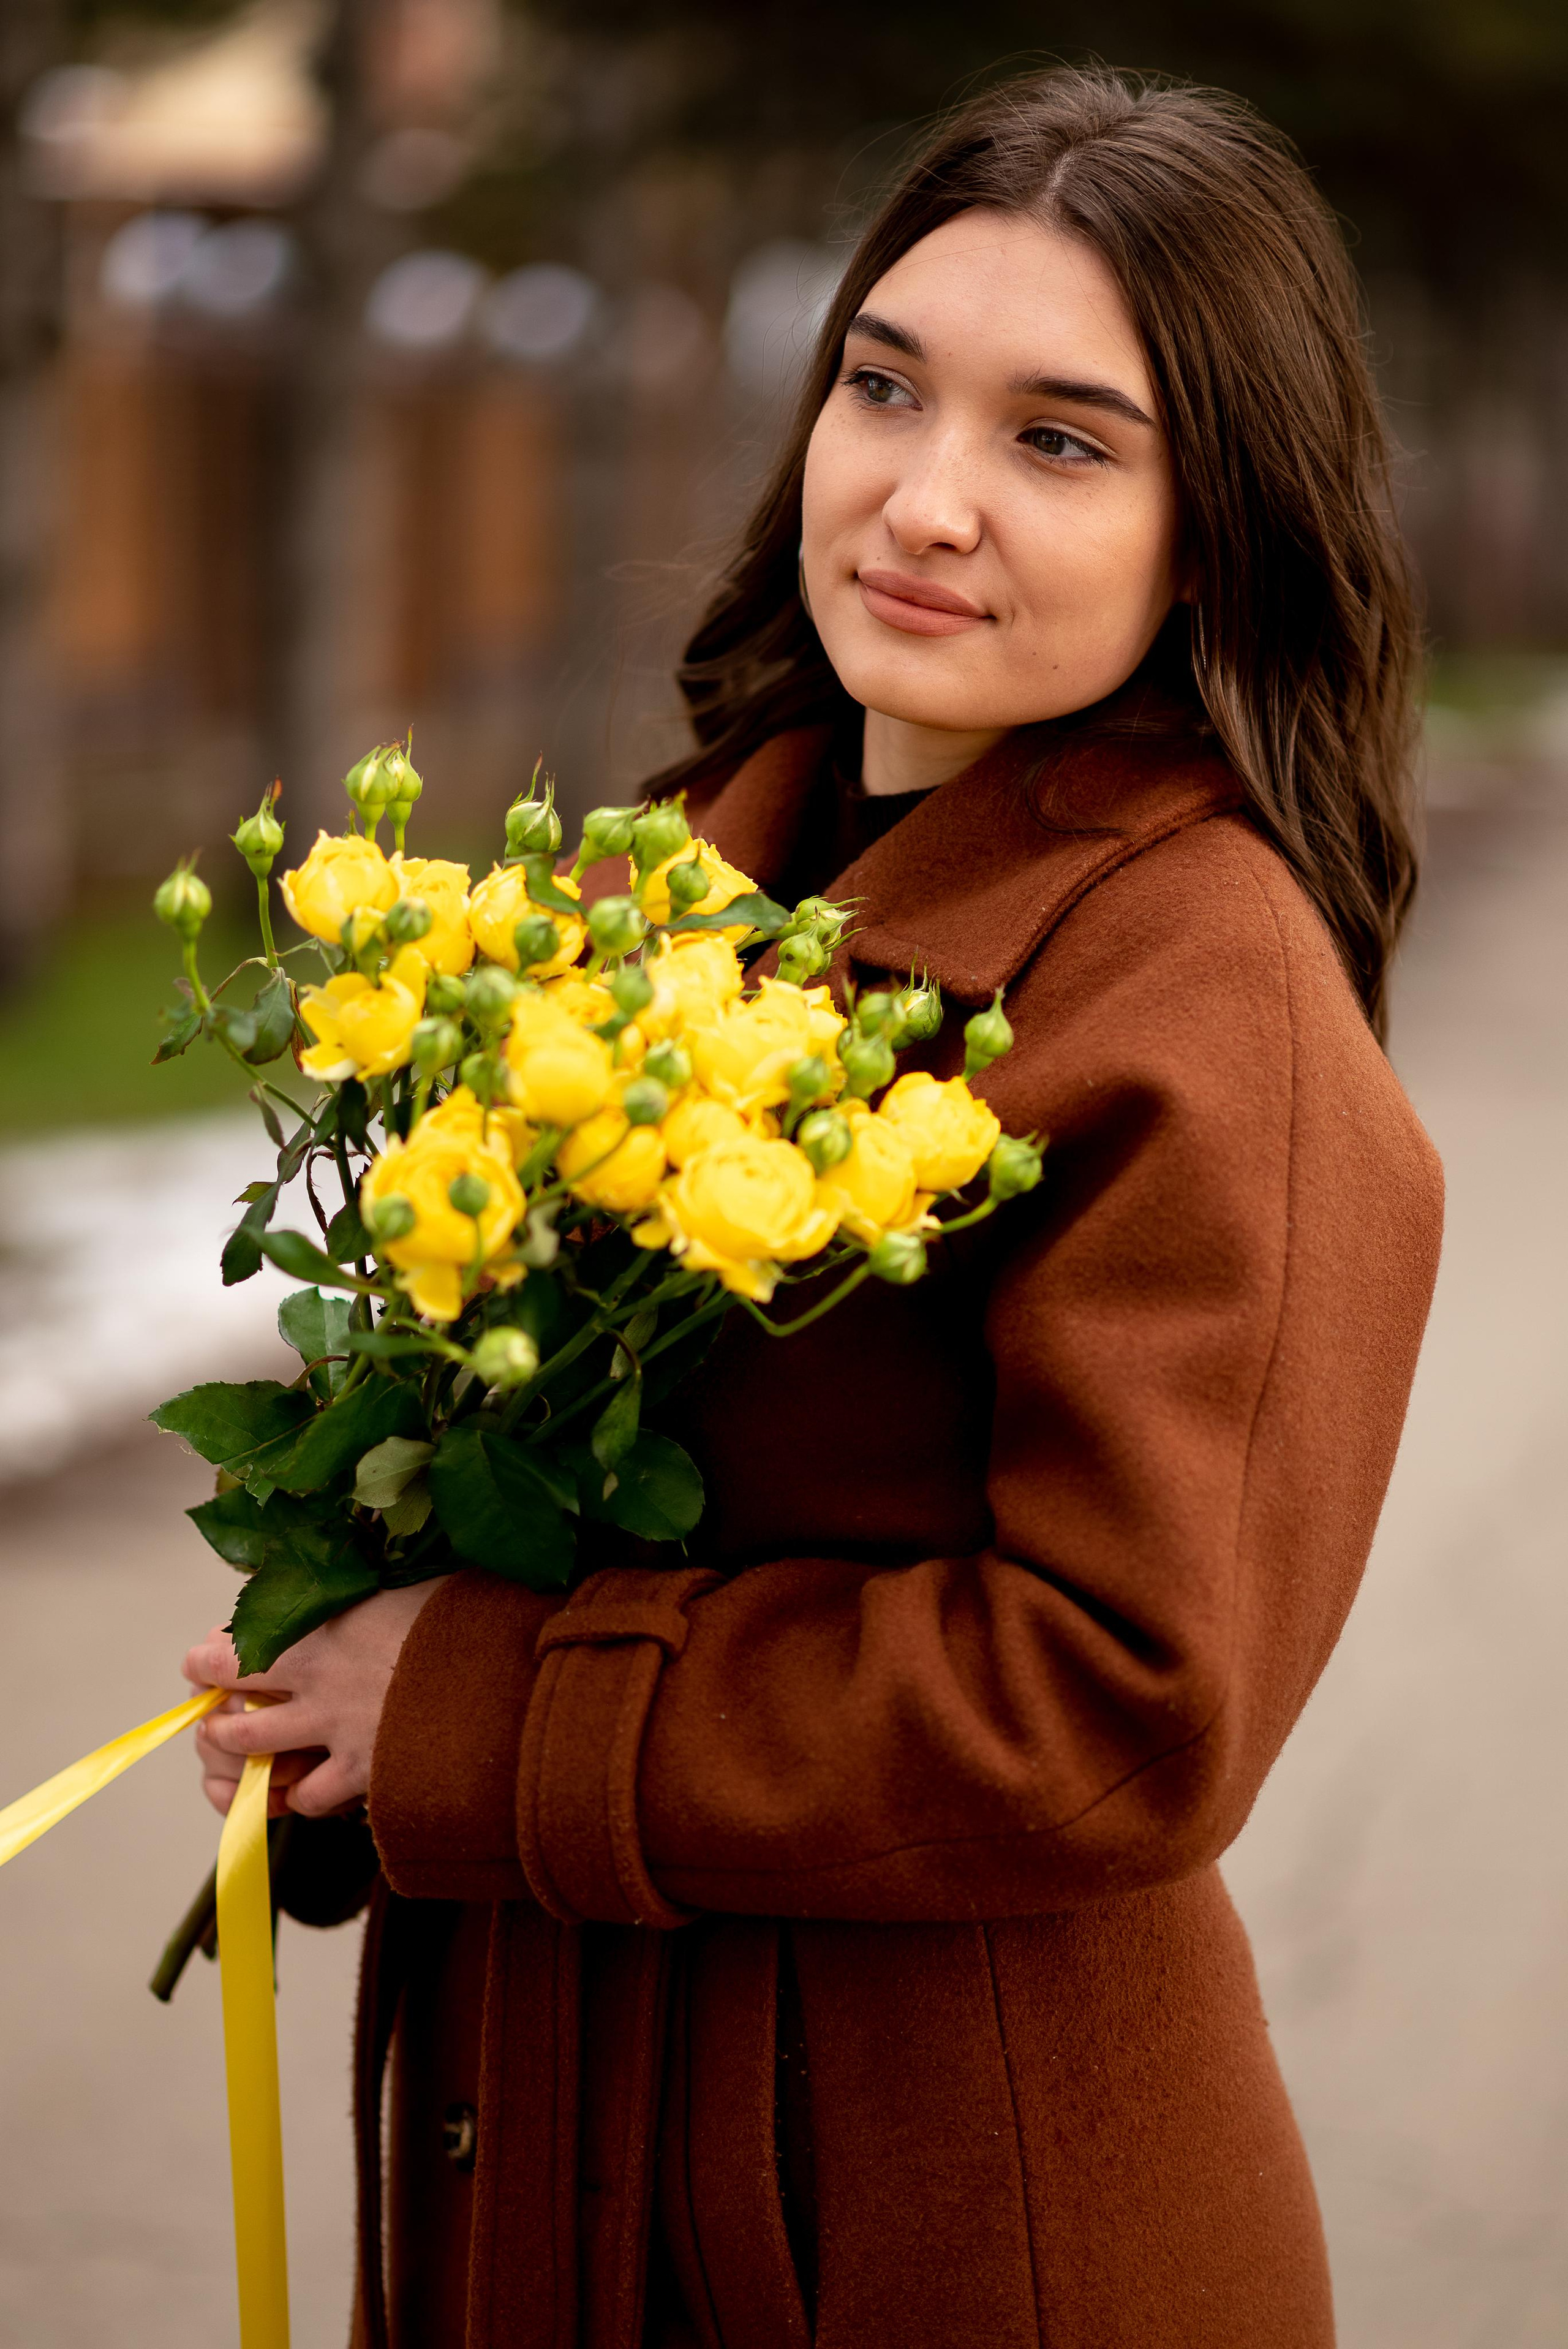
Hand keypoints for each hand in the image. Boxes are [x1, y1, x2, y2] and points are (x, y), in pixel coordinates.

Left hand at [185, 1581, 439, 1820]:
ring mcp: (337, 1735)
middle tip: (212, 1717)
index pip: (233, 1651)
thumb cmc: (458, 1617)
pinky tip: (308, 1788)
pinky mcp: (364, 1773)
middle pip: (235, 1712)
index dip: (207, 1661)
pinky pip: (311, 1798)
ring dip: (240, 1760)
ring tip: (241, 1758)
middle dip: (213, 1719)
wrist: (499, 1679)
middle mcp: (316, 1687)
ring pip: (259, 1758)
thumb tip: (348, 1571)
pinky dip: (303, 1796)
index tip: (201, 1660)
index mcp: (319, 1635)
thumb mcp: (404, 1586)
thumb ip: (362, 1593)